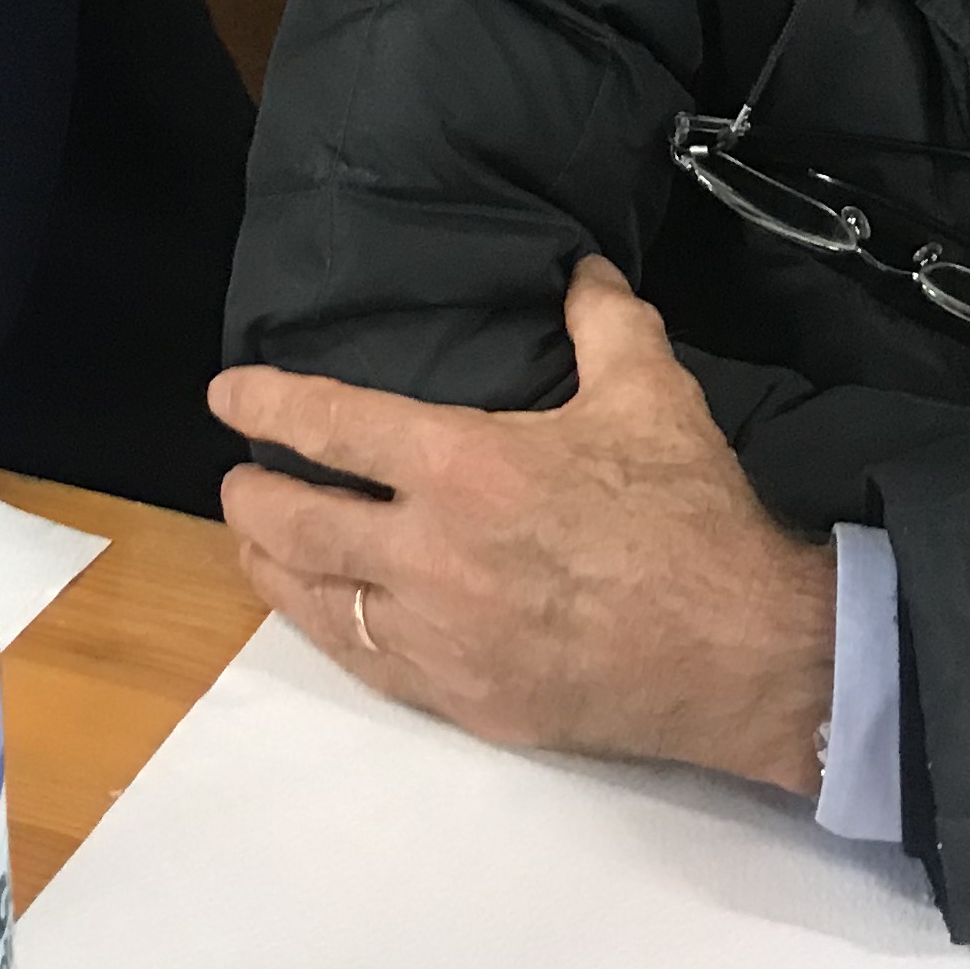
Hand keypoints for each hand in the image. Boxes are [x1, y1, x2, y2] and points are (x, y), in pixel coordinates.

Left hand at [209, 256, 836, 794]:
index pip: (332, 425)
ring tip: (256, 542)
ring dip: (272, 567)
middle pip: (296, 524)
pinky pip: (368, 662)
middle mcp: (428, 554)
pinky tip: (325, 614)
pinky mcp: (463, 699)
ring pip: (315, 602)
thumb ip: (603, 320)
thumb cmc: (689, 516)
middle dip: (251, 497)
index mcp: (463, 466)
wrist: (742, 653)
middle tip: (238, 479)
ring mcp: (439, 637)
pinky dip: (330, 628)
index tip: (227, 394)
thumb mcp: (651, 391)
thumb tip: (580, 269)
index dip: (268, 403)